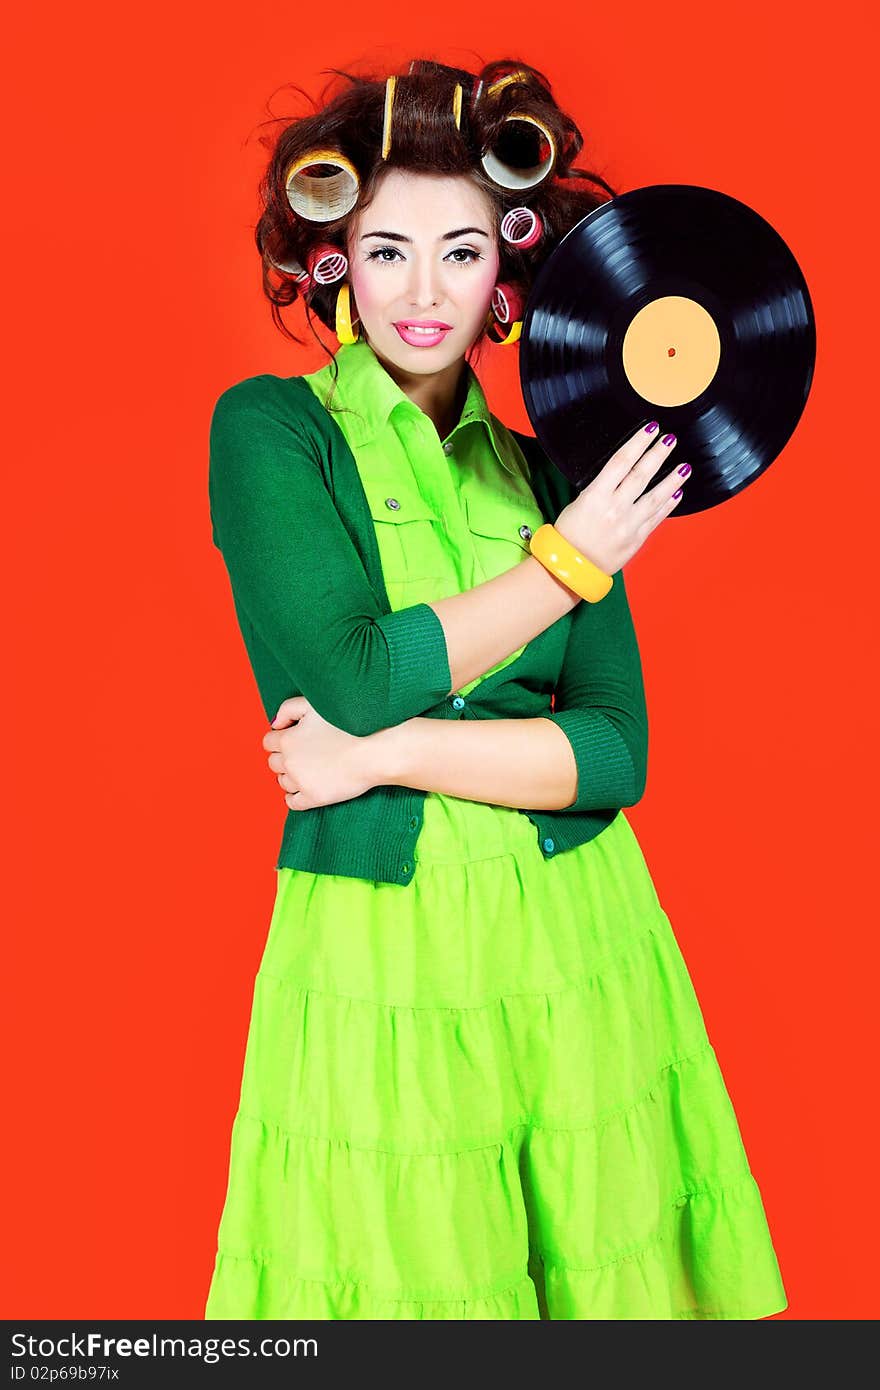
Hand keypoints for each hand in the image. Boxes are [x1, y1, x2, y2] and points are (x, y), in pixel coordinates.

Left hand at [261, 696, 383, 810]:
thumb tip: (275, 725)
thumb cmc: (347, 724)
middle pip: (274, 763)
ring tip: (309, 770)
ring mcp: (300, 782)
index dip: (281, 739)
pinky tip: (305, 789)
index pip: (268, 742)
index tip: (295, 739)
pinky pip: (292, 802)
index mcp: (287, 739)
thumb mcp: (314, 705)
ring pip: (282, 782)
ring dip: (291, 776)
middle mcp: (289, 762)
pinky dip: (294, 797)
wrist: (372, 751)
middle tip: (305, 754)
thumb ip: (288, 709)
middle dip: (285, 758)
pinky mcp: (313, 797)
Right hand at [553, 423, 688, 573]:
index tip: (650, 429)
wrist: (570, 568)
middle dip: (657, 454)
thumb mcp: (579, 503)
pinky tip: (677, 492)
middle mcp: (614, 508)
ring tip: (685, 466)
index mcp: (595, 496)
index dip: (638, 443)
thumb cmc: (569, 535)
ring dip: (672, 479)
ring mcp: (628, 525)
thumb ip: (601, 489)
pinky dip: (668, 505)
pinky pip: (656, 518)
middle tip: (670, 439)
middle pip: (641, 475)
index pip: (621, 462)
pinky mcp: (636, 539)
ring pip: (655, 497)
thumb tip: (621, 472)